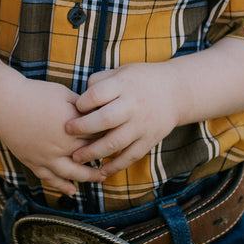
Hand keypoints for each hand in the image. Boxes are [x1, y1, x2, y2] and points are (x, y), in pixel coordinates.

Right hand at [0, 78, 104, 195]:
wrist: (5, 104)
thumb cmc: (36, 94)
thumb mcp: (64, 95)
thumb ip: (82, 107)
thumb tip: (98, 112)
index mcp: (72, 128)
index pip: (97, 136)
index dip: (108, 136)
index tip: (117, 135)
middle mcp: (62, 146)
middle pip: (89, 157)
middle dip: (104, 158)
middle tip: (115, 160)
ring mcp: (47, 157)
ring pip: (73, 173)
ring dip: (88, 178)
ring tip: (100, 179)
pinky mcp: (34, 162)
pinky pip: (50, 178)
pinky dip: (62, 186)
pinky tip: (71, 191)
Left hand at [66, 62, 182, 178]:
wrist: (176, 91)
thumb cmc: (139, 80)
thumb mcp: (120, 71)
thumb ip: (99, 82)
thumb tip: (78, 100)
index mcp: (124, 85)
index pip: (97, 95)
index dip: (82, 103)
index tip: (75, 108)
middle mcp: (133, 105)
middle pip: (104, 120)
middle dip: (83, 128)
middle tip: (67, 131)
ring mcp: (142, 125)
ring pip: (115, 143)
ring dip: (93, 152)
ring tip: (76, 158)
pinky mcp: (149, 140)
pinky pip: (130, 156)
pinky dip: (115, 166)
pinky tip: (100, 171)